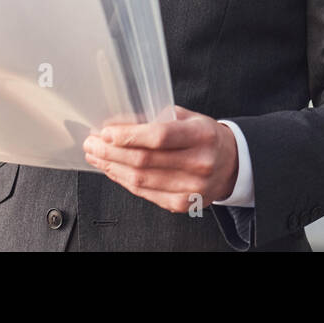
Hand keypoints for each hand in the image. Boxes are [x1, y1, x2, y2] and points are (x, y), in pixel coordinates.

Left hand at [83, 105, 238, 212]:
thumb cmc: (205, 137)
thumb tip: (119, 125)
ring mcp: (191, 187)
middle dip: (112, 152)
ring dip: (112, 167)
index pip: (160, 137)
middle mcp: (199, 163)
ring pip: (141, 180)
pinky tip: (113, 170)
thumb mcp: (189, 118)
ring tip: (97, 156)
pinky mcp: (182, 204)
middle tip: (93, 144)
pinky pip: (145, 193)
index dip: (129, 136)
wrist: (231, 164)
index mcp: (202, 136)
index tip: (106, 132)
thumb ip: (159, 119)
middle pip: (145, 160)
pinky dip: (124, 181)